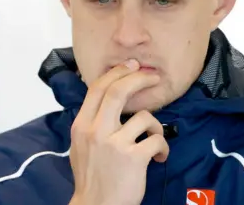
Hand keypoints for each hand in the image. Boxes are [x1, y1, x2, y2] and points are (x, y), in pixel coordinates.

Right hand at [68, 59, 168, 204]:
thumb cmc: (91, 177)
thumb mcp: (80, 145)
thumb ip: (91, 122)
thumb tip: (107, 100)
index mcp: (81, 125)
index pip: (98, 88)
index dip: (117, 72)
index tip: (131, 66)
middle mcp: (95, 131)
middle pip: (119, 91)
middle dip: (139, 78)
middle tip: (153, 77)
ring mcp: (114, 144)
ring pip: (145, 117)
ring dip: (156, 127)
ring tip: (154, 140)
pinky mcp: (134, 158)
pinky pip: (157, 140)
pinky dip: (162, 147)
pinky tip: (159, 157)